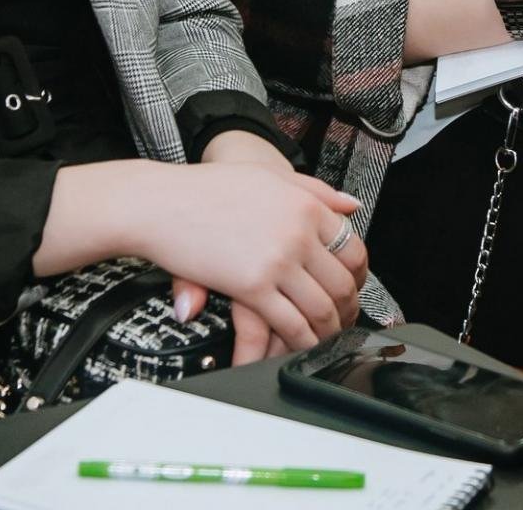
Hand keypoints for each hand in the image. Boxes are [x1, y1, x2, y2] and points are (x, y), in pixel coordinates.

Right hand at [142, 165, 364, 360]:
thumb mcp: (269, 177)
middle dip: (347, 310)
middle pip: (342, 283)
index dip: (358, 277)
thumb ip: (315, 190)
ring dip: (329, 330)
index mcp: (305, 204)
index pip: (353, 248)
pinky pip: (292, 324)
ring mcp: (277, 260)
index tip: (352, 289)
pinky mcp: (253, 287)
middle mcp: (297, 231)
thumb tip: (352, 205)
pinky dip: (303, 340)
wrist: (164, 202)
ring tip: (325, 337)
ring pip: (321, 309)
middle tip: (344, 321)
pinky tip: (300, 343)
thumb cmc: (210, 189)